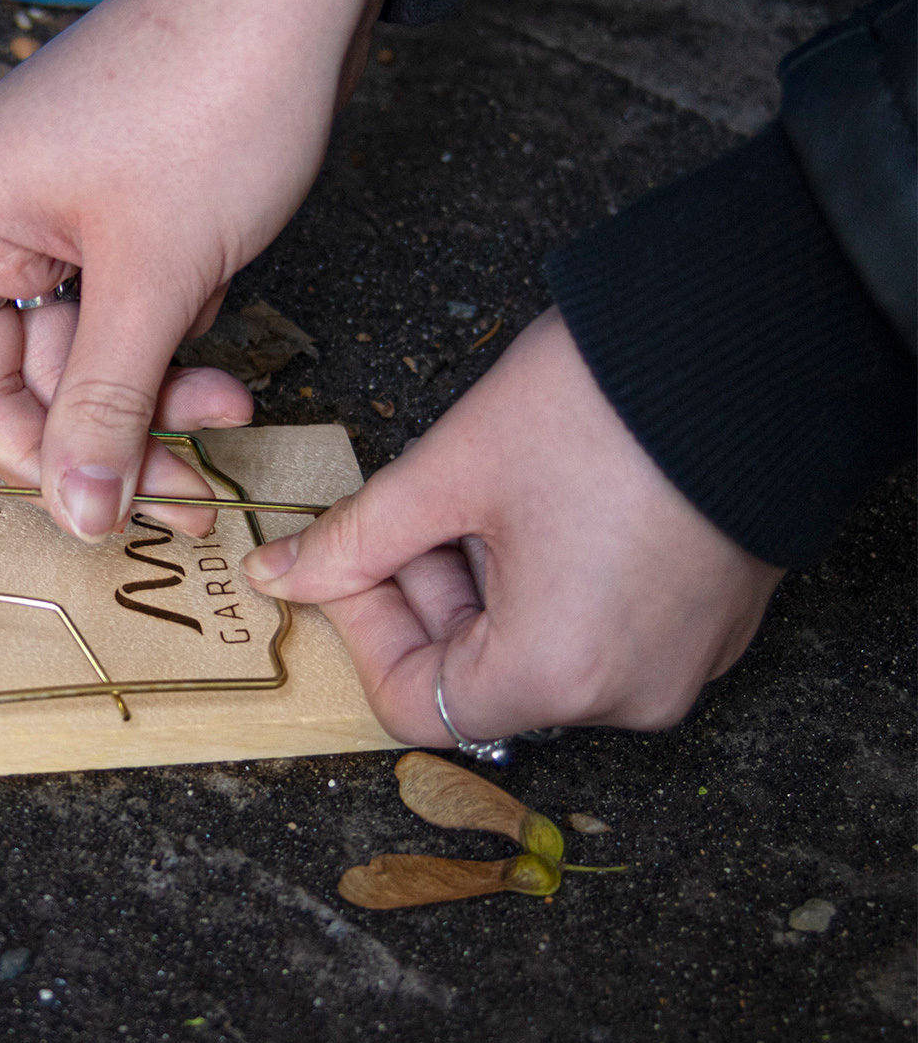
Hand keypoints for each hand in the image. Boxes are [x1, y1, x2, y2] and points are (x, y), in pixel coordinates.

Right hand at [0, 0, 386, 538]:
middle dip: (122, 431)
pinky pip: (134, 307)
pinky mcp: (123, 206)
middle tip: (194, 489)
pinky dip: (178, 338)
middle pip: (41, 374)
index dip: (38, 458)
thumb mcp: (154, 278)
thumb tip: (76, 515)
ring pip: (97, 347)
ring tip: (233, 406)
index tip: (108, 511)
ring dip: (162, 389)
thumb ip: (106, 403)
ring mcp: (62, 209)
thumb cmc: (210, 102)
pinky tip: (224, 339)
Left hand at [242, 308, 784, 741]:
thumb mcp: (451, 473)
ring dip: (478, 582)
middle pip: (474, 676)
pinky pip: (594, 629)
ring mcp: (677, 663)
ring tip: (477, 492)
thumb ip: (356, 540)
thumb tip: (283, 575)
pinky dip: (545, 581)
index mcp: (558, 674)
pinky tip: (536, 503)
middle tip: (404, 511)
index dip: (363, 630)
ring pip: (531, 649)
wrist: (758, 340)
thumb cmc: (608, 407)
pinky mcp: (704, 625)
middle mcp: (626, 693)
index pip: (413, 702)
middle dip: (419, 594)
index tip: (345, 561)